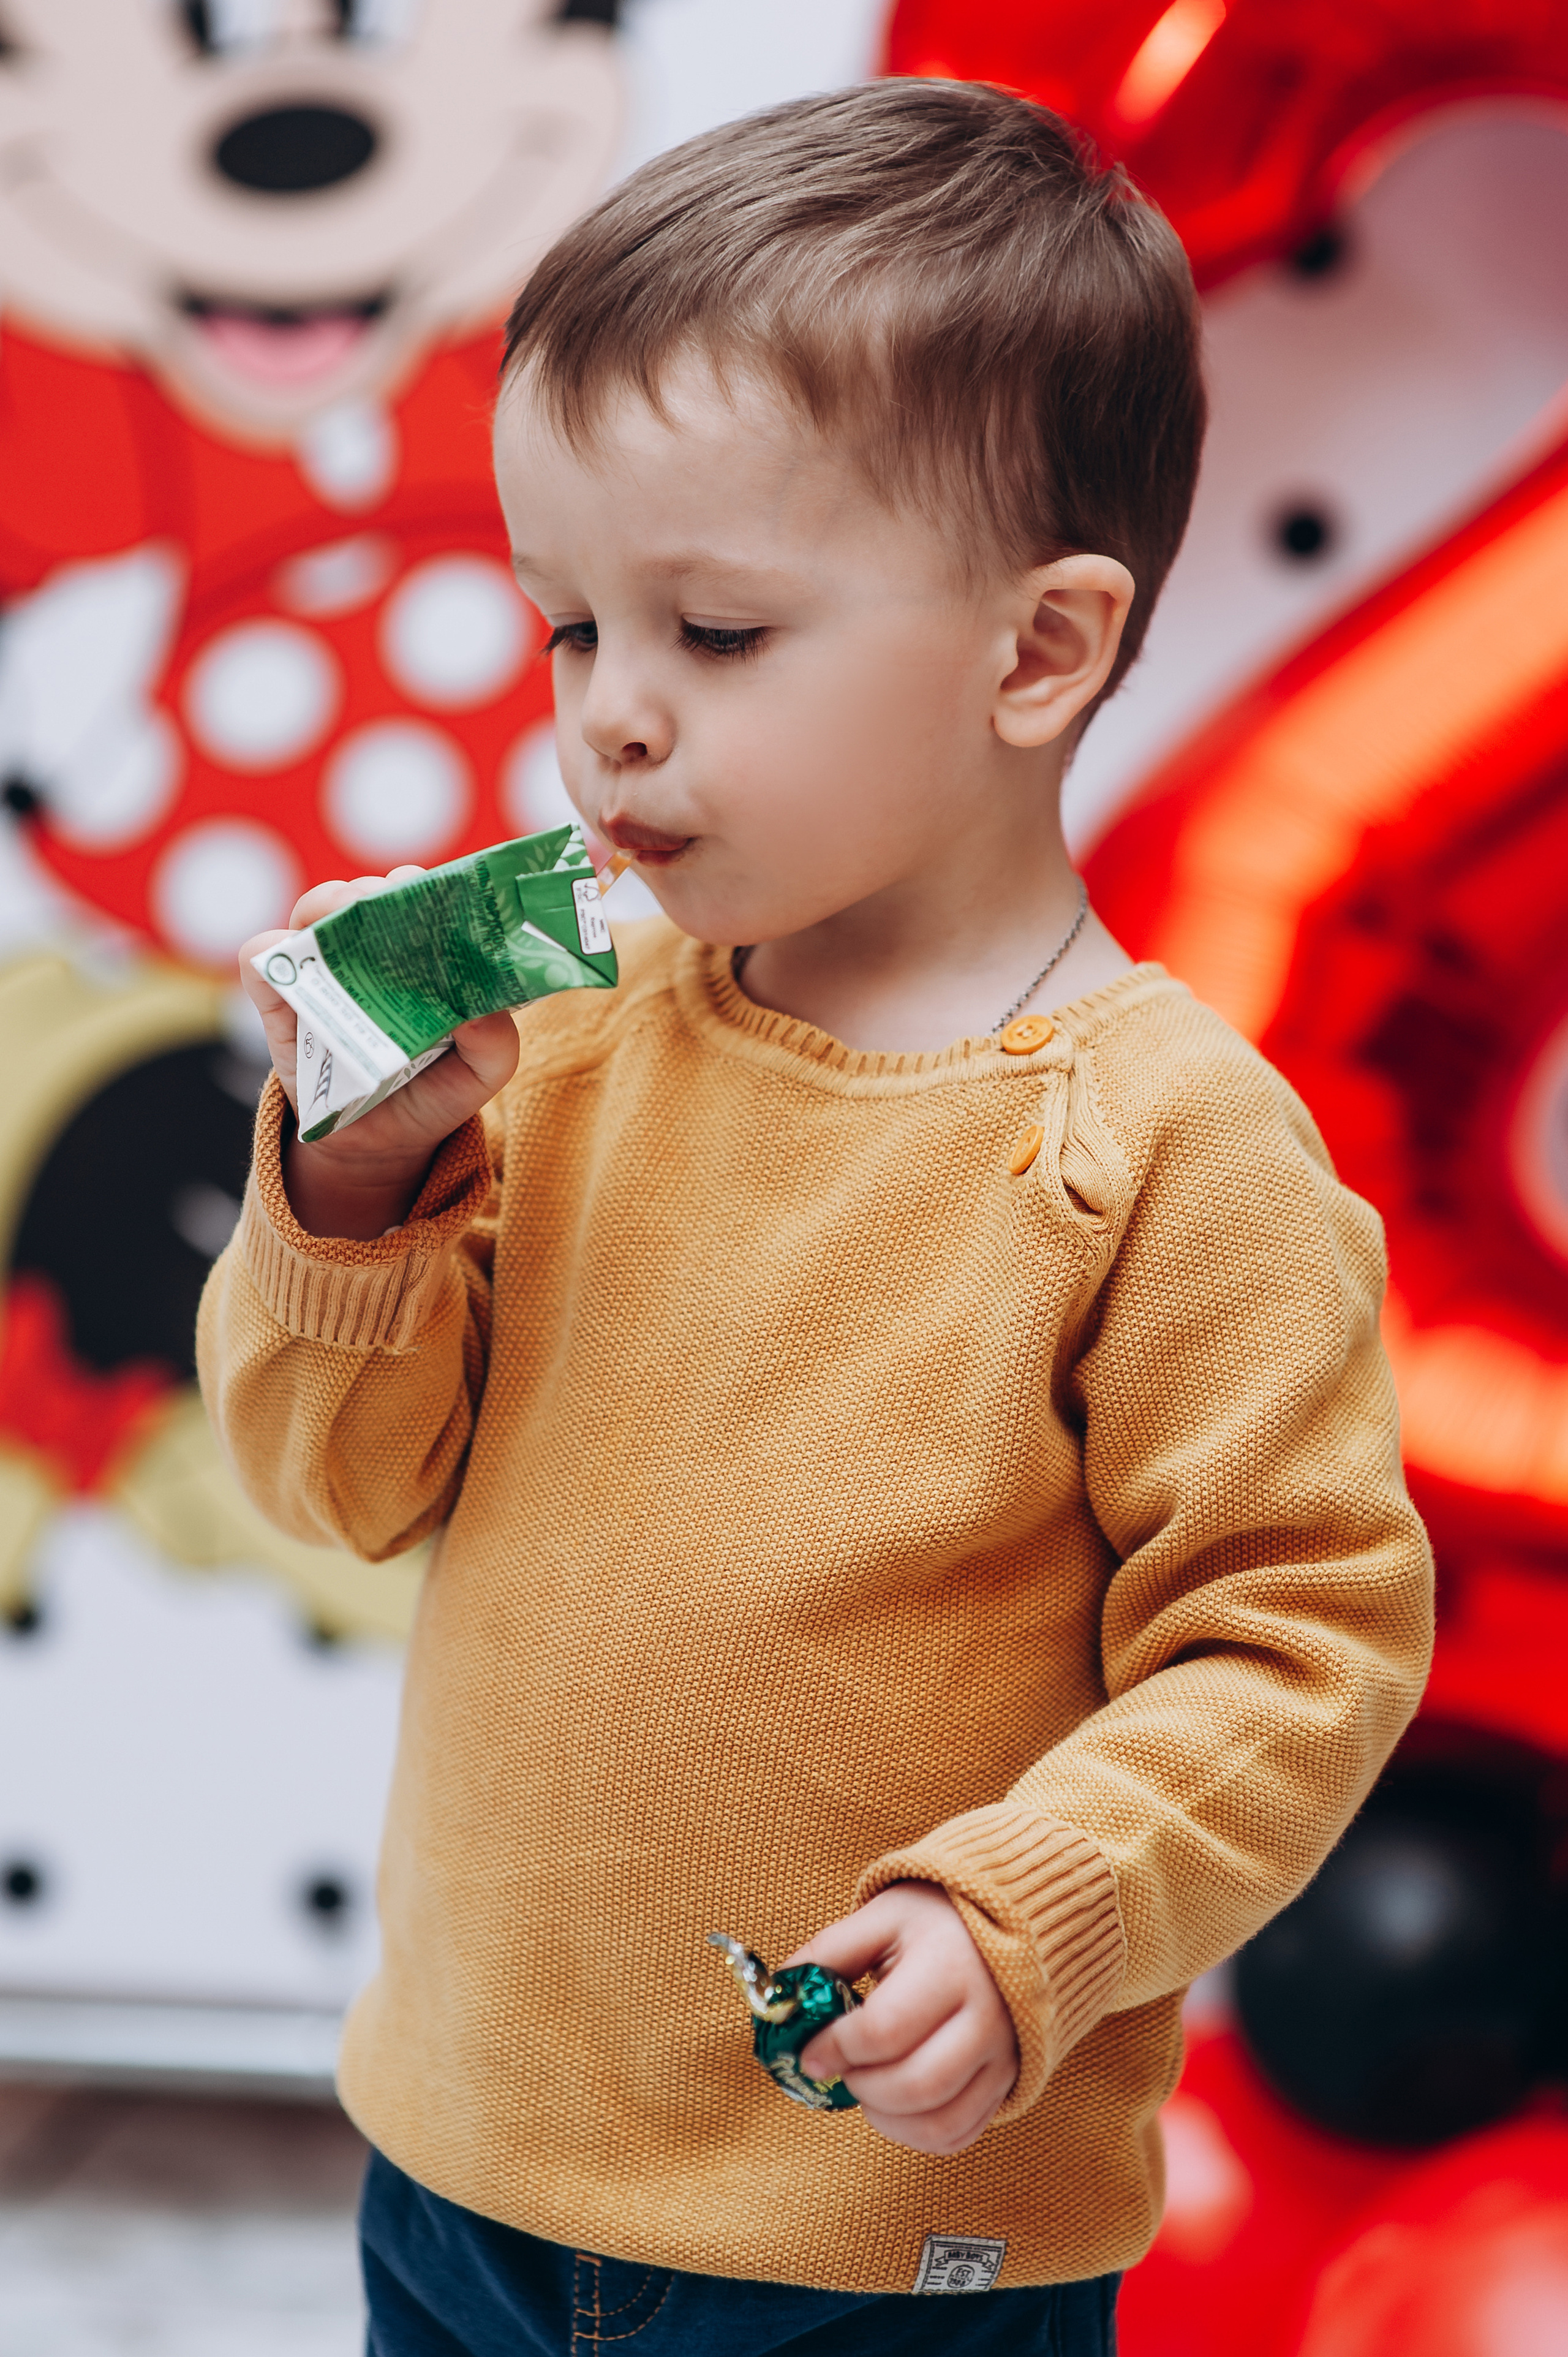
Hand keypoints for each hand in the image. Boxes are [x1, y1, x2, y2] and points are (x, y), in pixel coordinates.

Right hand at [239, 869, 519, 1239]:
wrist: (377, 1145)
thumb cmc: (432, 1092)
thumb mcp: (481, 1073)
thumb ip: (495, 1043)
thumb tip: (479, 1011)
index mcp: (421, 956)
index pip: (421, 899)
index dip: (429, 888)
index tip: (438, 894)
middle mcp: (370, 953)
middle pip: (366, 894)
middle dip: (380, 890)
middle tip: (393, 900)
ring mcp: (322, 972)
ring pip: (313, 911)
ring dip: (330, 904)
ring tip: (348, 917)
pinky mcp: (279, 1002)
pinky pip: (259, 961)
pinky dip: (267, 953)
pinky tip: (292, 961)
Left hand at [786, 1882, 1018, 2155]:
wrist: (1011, 1921)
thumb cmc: (937, 1916)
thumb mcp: (880, 1918)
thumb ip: (828, 1953)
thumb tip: (779, 1997)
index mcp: (950, 1965)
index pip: (886, 2029)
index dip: (837, 2048)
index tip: (809, 2052)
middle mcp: (986, 2016)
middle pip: (917, 2083)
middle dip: (861, 2086)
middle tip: (839, 2069)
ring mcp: (1002, 2054)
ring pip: (940, 2119)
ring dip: (886, 2118)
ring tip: (865, 2087)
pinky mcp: (1007, 2079)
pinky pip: (962, 2133)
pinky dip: (918, 2135)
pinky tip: (894, 2107)